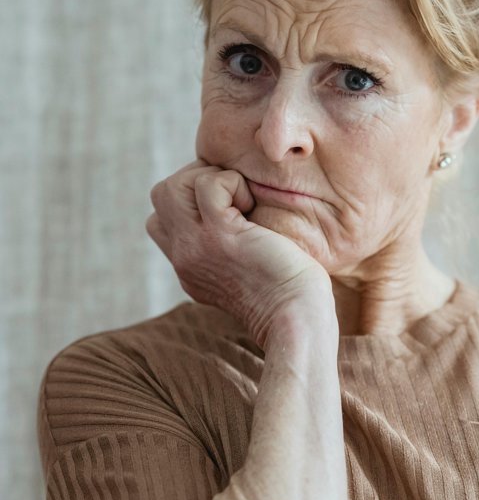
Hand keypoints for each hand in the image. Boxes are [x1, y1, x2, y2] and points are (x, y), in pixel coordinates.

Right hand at [146, 158, 331, 348]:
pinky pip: (208, 185)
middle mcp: (184, 257)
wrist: (297, 319)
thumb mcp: (247, 271)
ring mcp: (196, 246)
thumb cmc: (290, 296)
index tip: (229, 208)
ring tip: (243, 202)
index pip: (162, 219)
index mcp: (189, 267)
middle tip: (235, 196)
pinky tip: (254, 208)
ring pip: (171, 187)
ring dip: (211, 179)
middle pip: (161, 196)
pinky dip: (233, 183)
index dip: (193, 200)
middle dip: (198, 180)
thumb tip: (240, 215)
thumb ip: (230, 249)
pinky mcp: (220, 236)